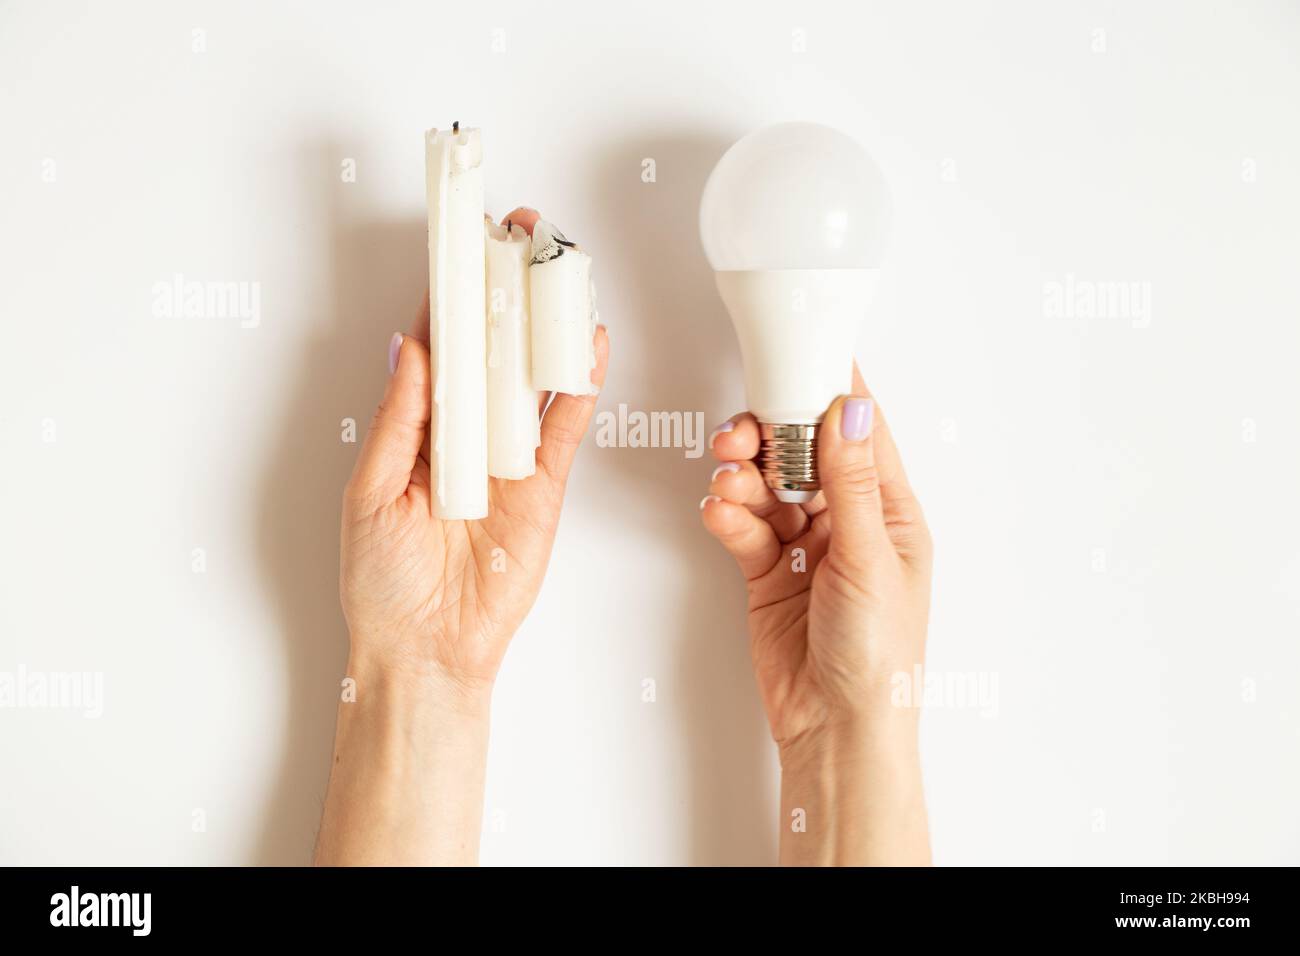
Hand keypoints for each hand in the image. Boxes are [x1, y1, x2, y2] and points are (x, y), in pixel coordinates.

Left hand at [340, 208, 608, 703]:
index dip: (447, 300)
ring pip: (531, 380)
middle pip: (489, 352)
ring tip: (559, 274)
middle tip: (518, 239)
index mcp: (415, 432)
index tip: (456, 250)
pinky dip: (578, 388)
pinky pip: (563, 428)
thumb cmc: (383, 582)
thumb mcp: (371, 492)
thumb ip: (399, 420)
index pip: (435, 351)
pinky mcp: (543, 486)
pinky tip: (588, 347)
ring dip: (545, 328)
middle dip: (503, 296)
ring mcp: (507, 459)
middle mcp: (463, 437)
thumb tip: (410, 349)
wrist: (427, 650)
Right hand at [700, 366, 932, 864]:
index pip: (860, 433)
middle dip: (769, 434)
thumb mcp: (870, 558)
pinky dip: (728, 514)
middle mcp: (846, 520)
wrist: (836, 727)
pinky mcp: (765, 570)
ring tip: (729, 481)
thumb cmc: (878, 656)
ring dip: (742, 475)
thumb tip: (849, 410)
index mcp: (889, 511)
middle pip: (801, 452)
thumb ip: (851, 482)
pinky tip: (722, 514)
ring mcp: (803, 544)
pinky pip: (741, 525)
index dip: (830, 390)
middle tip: (742, 433)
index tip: (800, 350)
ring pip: (765, 484)